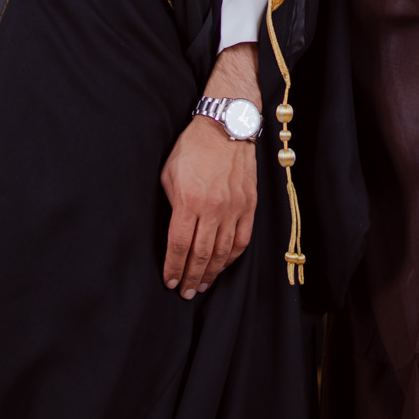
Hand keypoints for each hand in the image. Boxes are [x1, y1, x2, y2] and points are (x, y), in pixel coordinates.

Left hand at [161, 44, 258, 298]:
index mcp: (189, 201)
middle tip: (186, 292)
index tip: (169, 281)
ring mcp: (234, 208)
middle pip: (201, 254)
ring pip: (223, 252)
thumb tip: (173, 231)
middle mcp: (213, 208)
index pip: (179, 245)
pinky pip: (242, 240)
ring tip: (202, 285)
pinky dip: (232, 257)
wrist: (226, 126)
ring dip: (211, 272)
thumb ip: (171, 204)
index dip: (173, 267)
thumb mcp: (169, 174)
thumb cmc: (192, 147)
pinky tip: (222, 265)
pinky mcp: (249, 205)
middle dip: (191, 277)